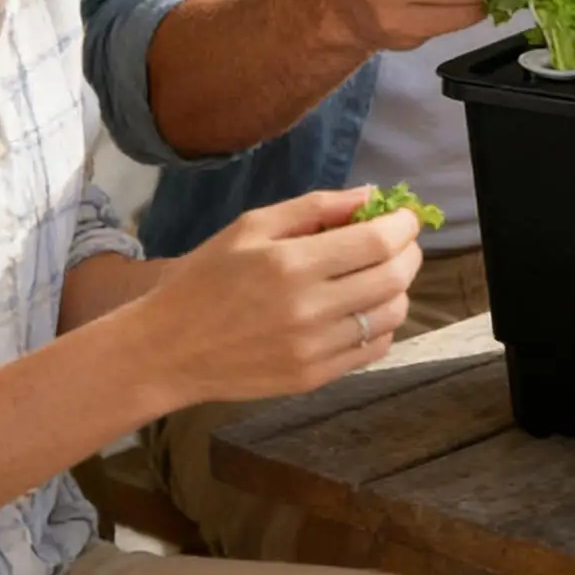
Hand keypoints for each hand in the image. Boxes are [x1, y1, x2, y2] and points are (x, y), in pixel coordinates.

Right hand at [139, 188, 424, 405]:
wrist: (165, 350)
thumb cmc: (207, 277)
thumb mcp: (253, 225)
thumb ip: (316, 207)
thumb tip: (371, 196)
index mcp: (291, 264)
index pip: (379, 242)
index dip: (404, 224)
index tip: (405, 215)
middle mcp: (308, 309)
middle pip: (394, 278)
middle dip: (409, 252)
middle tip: (399, 242)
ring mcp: (312, 349)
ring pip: (391, 315)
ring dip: (397, 289)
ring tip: (377, 275)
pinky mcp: (312, 378)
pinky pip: (373, 349)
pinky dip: (381, 324)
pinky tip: (361, 309)